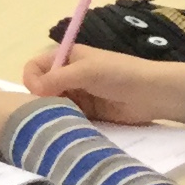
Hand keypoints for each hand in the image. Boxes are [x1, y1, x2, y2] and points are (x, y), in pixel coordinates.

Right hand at [18, 47, 184, 127]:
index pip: (35, 66)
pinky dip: (65, 121)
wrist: (152, 94)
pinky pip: (67, 116)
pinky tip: (68, 126)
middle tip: (51, 109)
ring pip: (53, 104)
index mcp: (66, 57)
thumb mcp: (86, 70)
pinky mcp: (86, 112)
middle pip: (41, 87)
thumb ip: (57, 78)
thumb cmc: (119, 73)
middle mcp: (69, 75)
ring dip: (53, 111)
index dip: (32, 78)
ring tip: (61, 119)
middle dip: (41, 98)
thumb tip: (32, 90)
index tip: (39, 93)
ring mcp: (77, 94)